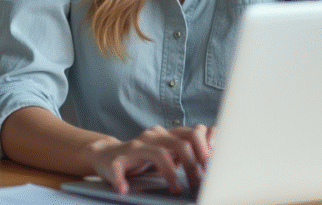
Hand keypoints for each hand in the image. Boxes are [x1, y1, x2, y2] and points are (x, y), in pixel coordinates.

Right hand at [83, 124, 213, 194]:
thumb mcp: (168, 154)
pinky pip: (120, 168)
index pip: (194, 132)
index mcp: (168, 134)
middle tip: (198, 182)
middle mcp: (153, 136)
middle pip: (181, 143)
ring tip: (176, 190)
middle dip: (194, 164)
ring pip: (159, 154)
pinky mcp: (118, 159)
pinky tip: (125, 189)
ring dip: (171, 175)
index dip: (207, 147)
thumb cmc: (143, 158)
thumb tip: (213, 159)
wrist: (107, 156)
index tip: (214, 166)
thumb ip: (186, 152)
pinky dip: (122, 180)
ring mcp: (136, 146)